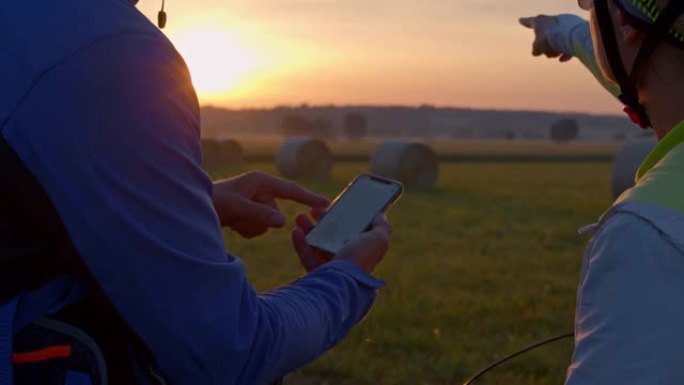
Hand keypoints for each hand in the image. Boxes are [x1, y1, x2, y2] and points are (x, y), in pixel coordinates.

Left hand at [213, 171, 328, 237]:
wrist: (191, 212)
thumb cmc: (211, 202)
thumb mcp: (236, 207)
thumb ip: (260, 213)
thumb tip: (283, 222)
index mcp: (260, 180)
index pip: (291, 190)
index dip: (309, 197)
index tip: (326, 205)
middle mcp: (260, 190)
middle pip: (276, 212)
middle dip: (259, 219)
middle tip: (238, 217)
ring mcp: (256, 202)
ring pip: (268, 223)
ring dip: (251, 226)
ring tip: (232, 220)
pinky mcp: (250, 214)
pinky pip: (260, 228)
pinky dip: (247, 230)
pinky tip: (232, 225)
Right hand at [292, 212, 390, 273]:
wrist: (342, 282)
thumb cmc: (360, 258)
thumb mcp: (379, 240)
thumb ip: (382, 227)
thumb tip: (380, 215)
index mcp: (362, 251)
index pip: (353, 232)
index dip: (344, 218)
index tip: (334, 205)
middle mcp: (348, 261)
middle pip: (333, 237)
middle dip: (322, 221)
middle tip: (314, 209)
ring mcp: (332, 269)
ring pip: (318, 245)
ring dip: (308, 229)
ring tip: (300, 216)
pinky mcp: (317, 275)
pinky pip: (307, 256)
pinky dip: (301, 243)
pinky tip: (295, 231)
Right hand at [519, 15, 572, 61]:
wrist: (568, 36)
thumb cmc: (550, 39)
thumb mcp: (537, 46)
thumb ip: (536, 49)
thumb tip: (537, 52)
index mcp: (539, 22)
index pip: (528, 22)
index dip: (524, 22)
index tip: (520, 20)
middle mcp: (551, 22)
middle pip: (544, 37)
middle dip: (544, 47)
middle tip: (544, 50)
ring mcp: (561, 28)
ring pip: (555, 43)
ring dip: (554, 51)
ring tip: (556, 53)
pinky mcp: (571, 34)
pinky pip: (566, 46)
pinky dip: (564, 53)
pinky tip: (562, 59)